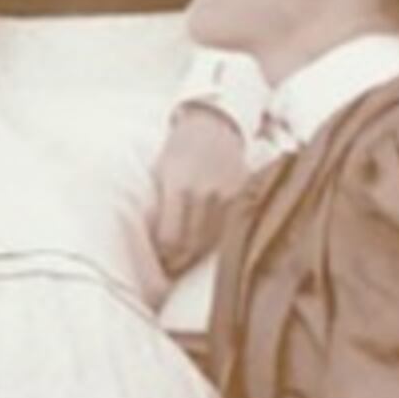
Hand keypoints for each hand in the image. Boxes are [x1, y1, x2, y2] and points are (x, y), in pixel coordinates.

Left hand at [148, 100, 251, 281]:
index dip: (163, 257)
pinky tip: (205, 247)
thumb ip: (160, 206)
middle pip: (191, 246)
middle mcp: (205, 193)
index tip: (157, 264)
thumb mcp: (161, 172)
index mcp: (178, 186)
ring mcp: (228, 196)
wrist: (214, 126)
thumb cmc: (179, 150)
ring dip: (196, 257)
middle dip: (177, 262)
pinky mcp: (244, 197)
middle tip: (169, 270)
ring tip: (184, 263)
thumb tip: (154, 246)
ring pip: (211, 244)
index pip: (170, 239)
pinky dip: (216, 243)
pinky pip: (229, 231)